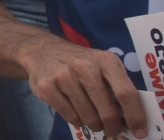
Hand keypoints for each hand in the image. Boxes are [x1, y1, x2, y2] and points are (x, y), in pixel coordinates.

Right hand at [19, 39, 146, 137]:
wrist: (42, 50)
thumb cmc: (80, 61)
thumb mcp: (103, 64)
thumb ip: (118, 85)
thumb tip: (130, 116)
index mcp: (105, 61)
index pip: (126, 93)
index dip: (135, 116)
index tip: (139, 131)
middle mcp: (84, 67)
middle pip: (107, 111)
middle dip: (113, 126)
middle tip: (112, 129)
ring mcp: (63, 77)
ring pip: (88, 117)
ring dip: (94, 124)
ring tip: (92, 119)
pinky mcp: (46, 87)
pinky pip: (70, 117)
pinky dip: (77, 121)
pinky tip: (76, 112)